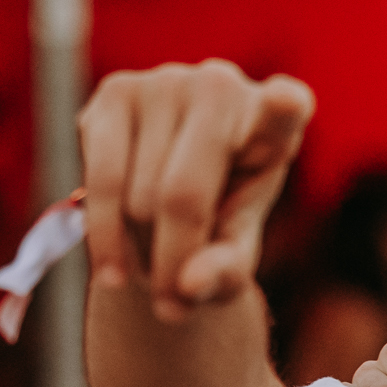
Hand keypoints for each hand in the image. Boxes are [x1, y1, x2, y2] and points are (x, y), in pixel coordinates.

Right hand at [79, 61, 312, 319]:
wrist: (167, 197)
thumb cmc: (218, 222)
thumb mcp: (234, 255)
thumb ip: (225, 274)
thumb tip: (189, 284)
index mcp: (276, 123)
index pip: (285, 109)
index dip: (284, 106)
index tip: (287, 101)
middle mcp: (223, 86)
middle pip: (184, 194)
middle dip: (171, 262)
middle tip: (173, 306)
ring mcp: (167, 80)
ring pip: (138, 196)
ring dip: (139, 248)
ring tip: (153, 258)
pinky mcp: (116, 88)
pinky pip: (100, 180)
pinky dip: (104, 238)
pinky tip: (112, 272)